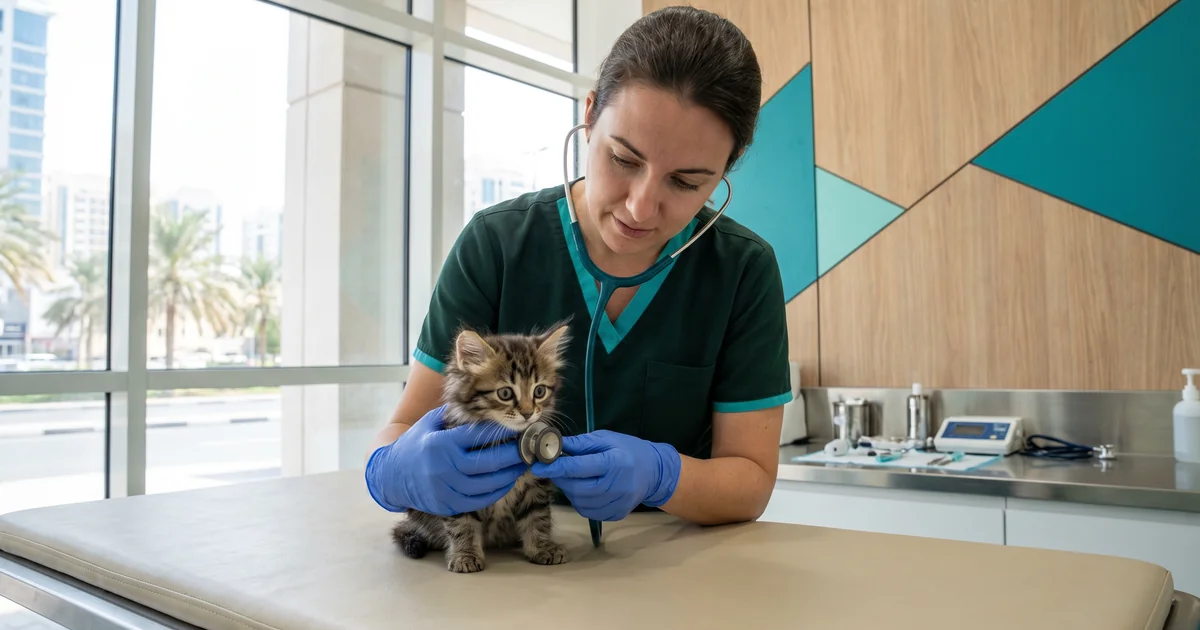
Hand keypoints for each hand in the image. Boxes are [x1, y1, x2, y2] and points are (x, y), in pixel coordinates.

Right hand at [364, 405, 524, 515]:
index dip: (501, 431)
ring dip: (510, 474)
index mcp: (440, 443)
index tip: (518, 428)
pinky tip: (508, 480)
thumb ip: (455, 414)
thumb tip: (483, 401)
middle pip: (488, 462)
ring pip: (488, 484)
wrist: (391, 477)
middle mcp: (443, 467)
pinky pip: (480, 500)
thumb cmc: (415, 444)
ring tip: (524, 463)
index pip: (478, 436)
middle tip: (530, 448)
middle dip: (514, 455)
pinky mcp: (448, 505)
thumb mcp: (430, 423)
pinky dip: (498, 490)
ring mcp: (446, 489)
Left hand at [530, 430, 681, 521]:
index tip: (537, 466)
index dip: (555, 467)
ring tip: (571, 477)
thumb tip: (553, 444)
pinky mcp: (615, 514)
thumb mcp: (606, 438)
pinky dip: (580, 499)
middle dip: (560, 479)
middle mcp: (616, 486)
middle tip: (552, 469)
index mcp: (614, 463)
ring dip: (569, 489)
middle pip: (576, 488)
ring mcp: (616, 504)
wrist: (654, 472)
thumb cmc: (629, 449)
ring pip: (580, 501)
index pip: (578, 467)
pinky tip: (584, 488)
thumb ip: (580, 443)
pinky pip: (588, 510)